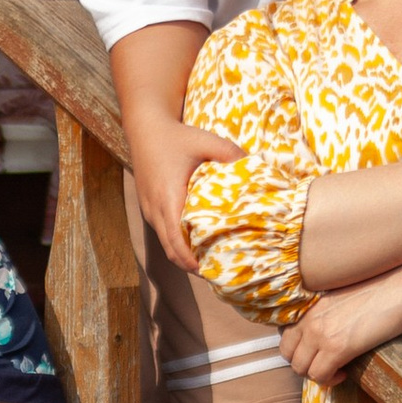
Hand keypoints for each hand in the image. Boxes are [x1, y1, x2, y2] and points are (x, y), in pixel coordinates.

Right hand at [136, 116, 246, 272]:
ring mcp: (149, 209)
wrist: (146, 129)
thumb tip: (256, 169)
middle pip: (169, 249)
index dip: (189, 260)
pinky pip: (162, 232)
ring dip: (183, 254)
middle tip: (214, 272)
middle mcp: (155, 208)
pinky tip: (194, 241)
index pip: (175, 240)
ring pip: (165, 242)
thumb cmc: (176, 136)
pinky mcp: (149, 207)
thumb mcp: (206, 140)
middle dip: (189, 264)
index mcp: (168, 197)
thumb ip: (231, 154)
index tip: (206, 270)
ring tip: (206, 260)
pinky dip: (176, 242)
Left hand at [280, 269, 401, 387]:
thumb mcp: (340, 297)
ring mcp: (319, 333)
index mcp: (308, 304)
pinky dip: (329, 380)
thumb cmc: (379, 292)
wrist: (401, 291)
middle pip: (287, 353)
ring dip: (316, 374)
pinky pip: (319, 375)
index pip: (284, 333)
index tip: (314, 352)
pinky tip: (344, 373)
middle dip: (304, 363)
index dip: (298, 347)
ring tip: (336, 369)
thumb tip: (322, 335)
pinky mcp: (336, 348)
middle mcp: (308, 318)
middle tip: (324, 364)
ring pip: (300, 368)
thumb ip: (324, 312)